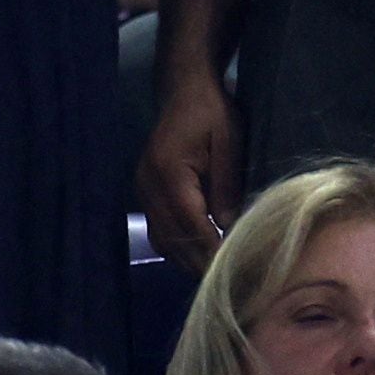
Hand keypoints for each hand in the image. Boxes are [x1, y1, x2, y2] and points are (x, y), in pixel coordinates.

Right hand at [138, 66, 242, 266]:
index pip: (190, 224)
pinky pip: (159, 229)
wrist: (183, 89)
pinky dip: (177, 246)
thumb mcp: (229, 143)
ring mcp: (143, 190)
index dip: (210, 250)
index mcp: (169, 172)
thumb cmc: (211, 111)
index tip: (232, 271)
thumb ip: (226, 186)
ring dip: (186, 259)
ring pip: (162, 238)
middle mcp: (149, 185)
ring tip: (213, 277)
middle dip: (198, 262)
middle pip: (172, 237)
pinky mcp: (146, 192)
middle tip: (226, 284)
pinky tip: (197, 255)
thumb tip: (230, 227)